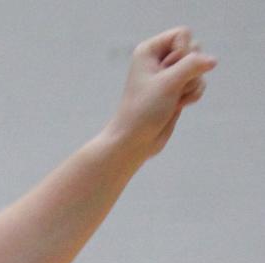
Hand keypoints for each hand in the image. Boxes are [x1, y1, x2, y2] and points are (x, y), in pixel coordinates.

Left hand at [110, 28, 215, 160]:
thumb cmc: (144, 111)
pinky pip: (198, 83)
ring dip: (191, 86)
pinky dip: (193, 94)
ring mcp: (170, 75)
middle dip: (189, 71)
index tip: (169, 72)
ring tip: (175, 99)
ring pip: (198, 68)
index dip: (183, 52)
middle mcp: (160, 59)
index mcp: (150, 50)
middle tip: (172, 87)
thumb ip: (193, 65)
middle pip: (193, 50)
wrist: (135, 142)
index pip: (183, 34)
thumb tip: (213, 60)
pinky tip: (179, 105)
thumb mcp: (169, 83)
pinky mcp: (177, 90)